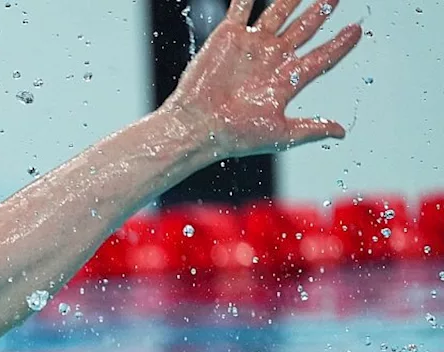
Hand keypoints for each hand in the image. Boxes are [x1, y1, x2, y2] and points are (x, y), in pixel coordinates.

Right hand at [163, 0, 362, 157]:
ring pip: (277, 13)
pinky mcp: (227, 36)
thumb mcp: (281, 134)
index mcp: (284, 81)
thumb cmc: (235, 135)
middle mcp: (270, 60)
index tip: (357, 30)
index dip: (340, 44)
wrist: (198, 126)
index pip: (320, 57)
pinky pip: (241, 8)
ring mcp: (250, 46)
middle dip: (320, 12)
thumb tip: (341, 132)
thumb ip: (312, 129)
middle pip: (303, 30)